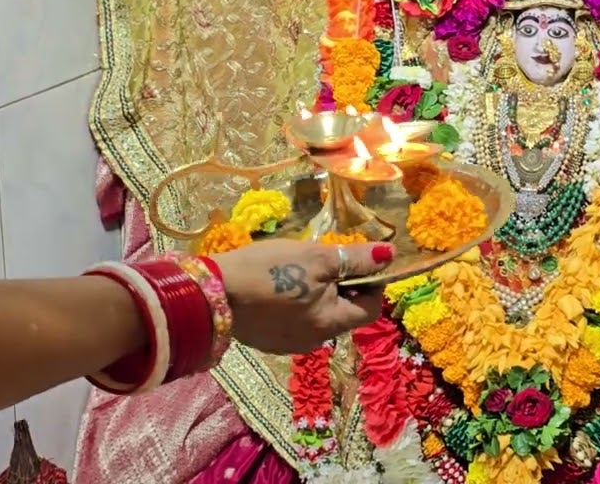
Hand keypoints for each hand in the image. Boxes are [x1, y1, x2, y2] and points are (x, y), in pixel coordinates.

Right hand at [209, 238, 392, 353]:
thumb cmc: (269, 271)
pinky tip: (276, 286)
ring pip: (318, 317)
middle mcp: (315, 341)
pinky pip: (294, 322)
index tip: (356, 262)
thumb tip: (390, 255)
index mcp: (331, 324)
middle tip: (321, 261)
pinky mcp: (267, 341)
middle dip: (341, 286)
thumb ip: (355, 260)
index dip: (372, 284)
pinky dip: (295, 305)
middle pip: (344, 313)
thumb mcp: (316, 258)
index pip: (371, 309)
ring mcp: (289, 345)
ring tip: (296, 271)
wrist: (210, 293)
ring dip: (317, 294)